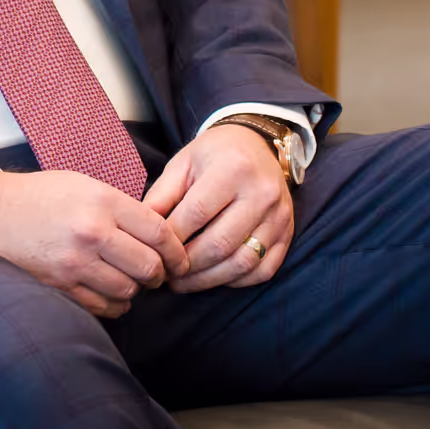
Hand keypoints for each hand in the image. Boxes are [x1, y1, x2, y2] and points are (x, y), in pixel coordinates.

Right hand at [0, 170, 189, 318]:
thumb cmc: (36, 197)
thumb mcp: (80, 185)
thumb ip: (119, 207)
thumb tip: (156, 234)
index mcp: (101, 201)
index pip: (159, 231)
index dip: (176, 250)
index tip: (178, 258)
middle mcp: (91, 232)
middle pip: (150, 267)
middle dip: (158, 274)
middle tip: (155, 273)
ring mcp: (75, 263)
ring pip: (129, 291)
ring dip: (133, 289)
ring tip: (125, 279)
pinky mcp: (60, 286)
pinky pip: (104, 306)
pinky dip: (113, 303)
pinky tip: (106, 290)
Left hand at [142, 123, 292, 293]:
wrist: (258, 146)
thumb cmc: (212, 155)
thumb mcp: (183, 163)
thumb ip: (162, 195)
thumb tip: (141, 229)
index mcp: (233, 169)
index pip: (197, 213)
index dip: (171, 238)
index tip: (151, 252)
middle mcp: (262, 193)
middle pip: (220, 243)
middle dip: (187, 265)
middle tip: (164, 274)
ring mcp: (280, 217)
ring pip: (243, 262)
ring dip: (209, 279)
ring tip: (183, 282)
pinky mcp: (288, 234)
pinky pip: (263, 270)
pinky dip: (236, 281)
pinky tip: (213, 278)